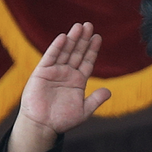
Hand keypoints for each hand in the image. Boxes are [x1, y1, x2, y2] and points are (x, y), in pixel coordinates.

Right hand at [8, 22, 110, 151]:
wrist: (43, 126)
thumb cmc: (62, 120)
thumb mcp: (84, 110)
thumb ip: (96, 99)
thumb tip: (109, 91)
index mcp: (77, 81)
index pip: (87, 61)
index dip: (92, 49)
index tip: (98, 37)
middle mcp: (67, 74)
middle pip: (77, 53)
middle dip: (83, 39)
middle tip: (89, 25)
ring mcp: (54, 72)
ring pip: (65, 52)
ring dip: (72, 39)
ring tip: (79, 26)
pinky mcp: (42, 73)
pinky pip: (50, 57)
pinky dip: (57, 47)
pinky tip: (64, 37)